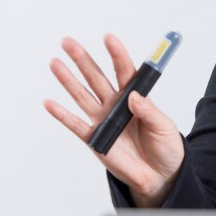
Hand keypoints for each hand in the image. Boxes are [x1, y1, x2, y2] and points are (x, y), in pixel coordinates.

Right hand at [44, 33, 184, 207]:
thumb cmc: (166, 148)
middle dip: (83, 60)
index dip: (116, 54)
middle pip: (97, 77)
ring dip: (68, 80)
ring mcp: (104, 120)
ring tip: (55, 63)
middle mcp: (116, 104)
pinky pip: (76, 125)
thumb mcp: (164, 127)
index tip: (108, 38)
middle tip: (68, 43)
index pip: (124, 71)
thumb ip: (149, 111)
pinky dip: (62, 115)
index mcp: (135, 97)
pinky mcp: (95, 138)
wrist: (159, 177)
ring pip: (82, 95)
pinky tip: (49, 102)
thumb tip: (134, 98)